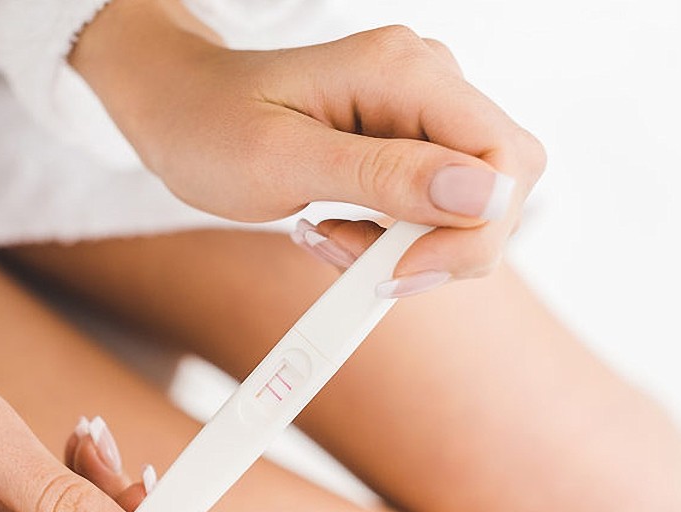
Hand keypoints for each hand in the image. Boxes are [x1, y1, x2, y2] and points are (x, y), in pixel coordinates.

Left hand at [72, 0, 546, 292]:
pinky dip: (392, 237)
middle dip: (440, 246)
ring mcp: (419, 108)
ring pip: (469, 204)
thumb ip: (383, 177)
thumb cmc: (209, 125)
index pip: (504, 158)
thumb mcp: (283, 161)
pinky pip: (434, 204)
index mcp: (402, 70)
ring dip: (408, 246)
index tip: (400, 272)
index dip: (474, 231)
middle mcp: (425, 79)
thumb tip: (483, 195)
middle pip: (500, 185)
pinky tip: (335, 230)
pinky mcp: (406, 137)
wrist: (175, 107)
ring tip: (324, 239)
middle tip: (357, 266)